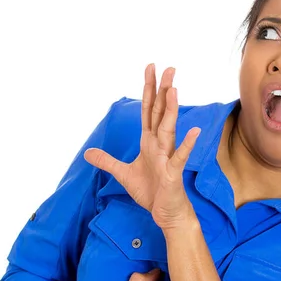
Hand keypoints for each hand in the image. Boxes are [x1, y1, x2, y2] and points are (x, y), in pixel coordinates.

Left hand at [84, 63, 200, 229]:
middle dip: (163, 90)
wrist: (166, 213)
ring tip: (173, 89)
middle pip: (161, 112)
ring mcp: (168, 157)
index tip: (151, 68)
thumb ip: (106, 161)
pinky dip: (186, 145)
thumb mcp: (122, 174)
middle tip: (169, 68)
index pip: (149, 110)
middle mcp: (160, 144)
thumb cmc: (151, 191)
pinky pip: (180, 157)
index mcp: (149, 141)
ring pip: (169, 129)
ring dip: (171, 110)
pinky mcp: (173, 173)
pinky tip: (193, 131)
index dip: (149, 89)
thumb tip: (87, 152)